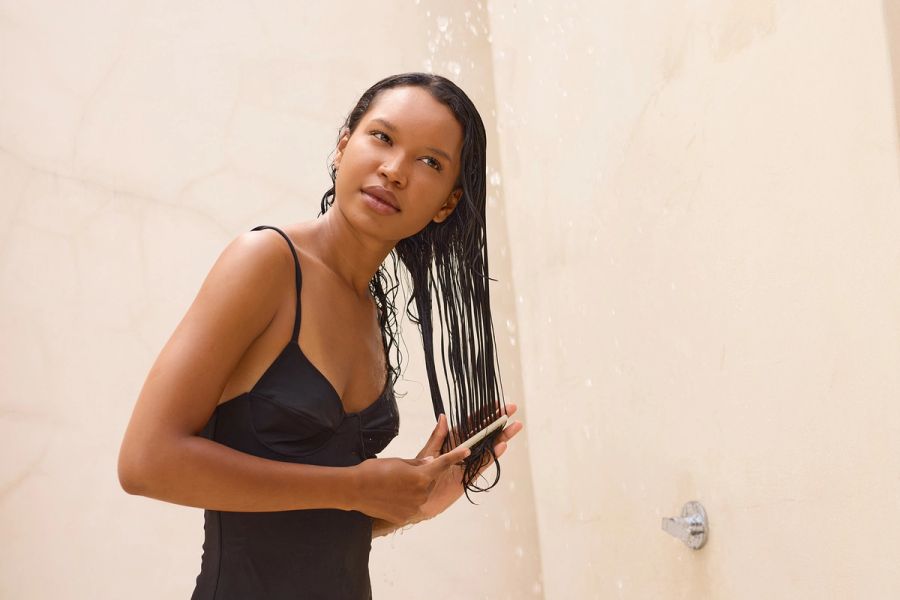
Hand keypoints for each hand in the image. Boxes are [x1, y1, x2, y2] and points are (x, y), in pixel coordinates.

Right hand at [351, 444, 470, 523]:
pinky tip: (389, 497)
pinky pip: (410, 506)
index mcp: (422, 476)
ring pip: (420, 495)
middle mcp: (421, 493)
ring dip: (413, 490)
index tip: (467, 451)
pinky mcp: (404, 517)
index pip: (443, 464)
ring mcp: (413, 507)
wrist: (354, 489)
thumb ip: (418, 464)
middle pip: (429, 482)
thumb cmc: (375, 470)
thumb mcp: (399, 461)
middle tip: (402, 473)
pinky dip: (404, 501)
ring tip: (392, 485)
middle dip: (422, 476)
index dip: (456, 456)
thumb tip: (431, 463)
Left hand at [414, 403, 522, 520]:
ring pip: (488, 446)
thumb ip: (438, 436)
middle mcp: (464, 449)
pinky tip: (502, 445)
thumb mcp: (428, 452)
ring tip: (515, 425)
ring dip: (501, 436)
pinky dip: (493, 455)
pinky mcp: (469, 476)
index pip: (471, 423)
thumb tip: (444, 416)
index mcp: (453, 441)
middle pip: (484, 432)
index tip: (497, 403)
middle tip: (512, 408)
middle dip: (498, 420)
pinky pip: (483, 463)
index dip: (484, 413)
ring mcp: (469, 462)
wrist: (417, 500)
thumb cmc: (419, 474)